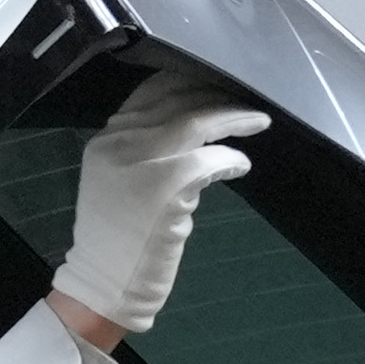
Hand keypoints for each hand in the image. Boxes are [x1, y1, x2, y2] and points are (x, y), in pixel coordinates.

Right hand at [56, 79, 267, 351]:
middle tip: (246, 101)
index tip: (217, 84)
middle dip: (217, 95)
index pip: (151, 91)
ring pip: (196, 122)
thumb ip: (147, 149)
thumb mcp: (123, 180)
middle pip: (177, 100)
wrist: (106, 281)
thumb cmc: (121, 237)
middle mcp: (118, 142)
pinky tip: (241, 165)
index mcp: (106, 138)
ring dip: (233, 118)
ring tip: (257, 121)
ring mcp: (139, 162)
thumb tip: (194, 126)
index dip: (189, 82)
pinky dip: (231, 159)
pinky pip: (210, 159)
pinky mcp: (164, 186)